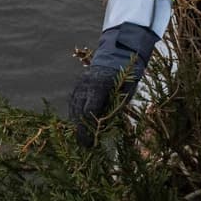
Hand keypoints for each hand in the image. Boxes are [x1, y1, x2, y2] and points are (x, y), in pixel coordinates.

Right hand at [67, 22, 158, 145]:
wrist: (118, 55)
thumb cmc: (126, 75)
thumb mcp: (127, 91)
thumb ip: (117, 107)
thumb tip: (107, 126)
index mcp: (100, 86)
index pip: (90, 111)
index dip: (88, 129)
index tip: (89, 143)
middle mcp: (86, 85)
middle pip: (79, 112)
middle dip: (81, 130)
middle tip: (85, 145)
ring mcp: (80, 84)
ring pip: (74, 108)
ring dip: (76, 123)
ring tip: (82, 138)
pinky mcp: (78, 85)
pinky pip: (73, 102)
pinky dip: (75, 114)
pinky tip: (78, 124)